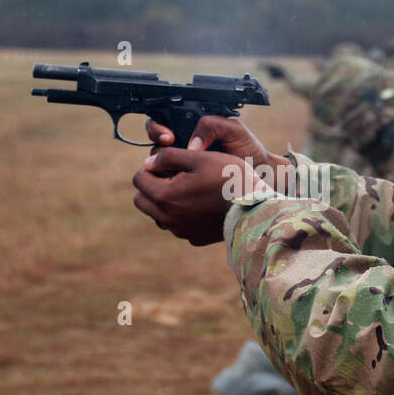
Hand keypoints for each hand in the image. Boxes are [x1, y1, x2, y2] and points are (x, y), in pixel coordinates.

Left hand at [134, 118, 286, 245]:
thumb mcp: (199, 157)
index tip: (167, 163)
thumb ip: (169, 156)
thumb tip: (149, 162)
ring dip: (165, 201)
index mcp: (164, 196)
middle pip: (142, 200)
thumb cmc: (229, 178)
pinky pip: (177, 224)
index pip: (138, 179)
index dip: (150, 166)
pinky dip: (181, 214)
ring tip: (188, 189)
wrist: (255, 207)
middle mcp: (167, 218)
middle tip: (173, 176)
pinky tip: (201, 204)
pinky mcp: (193, 238)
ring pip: (158, 214)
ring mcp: (180, 231)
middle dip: (152, 186)